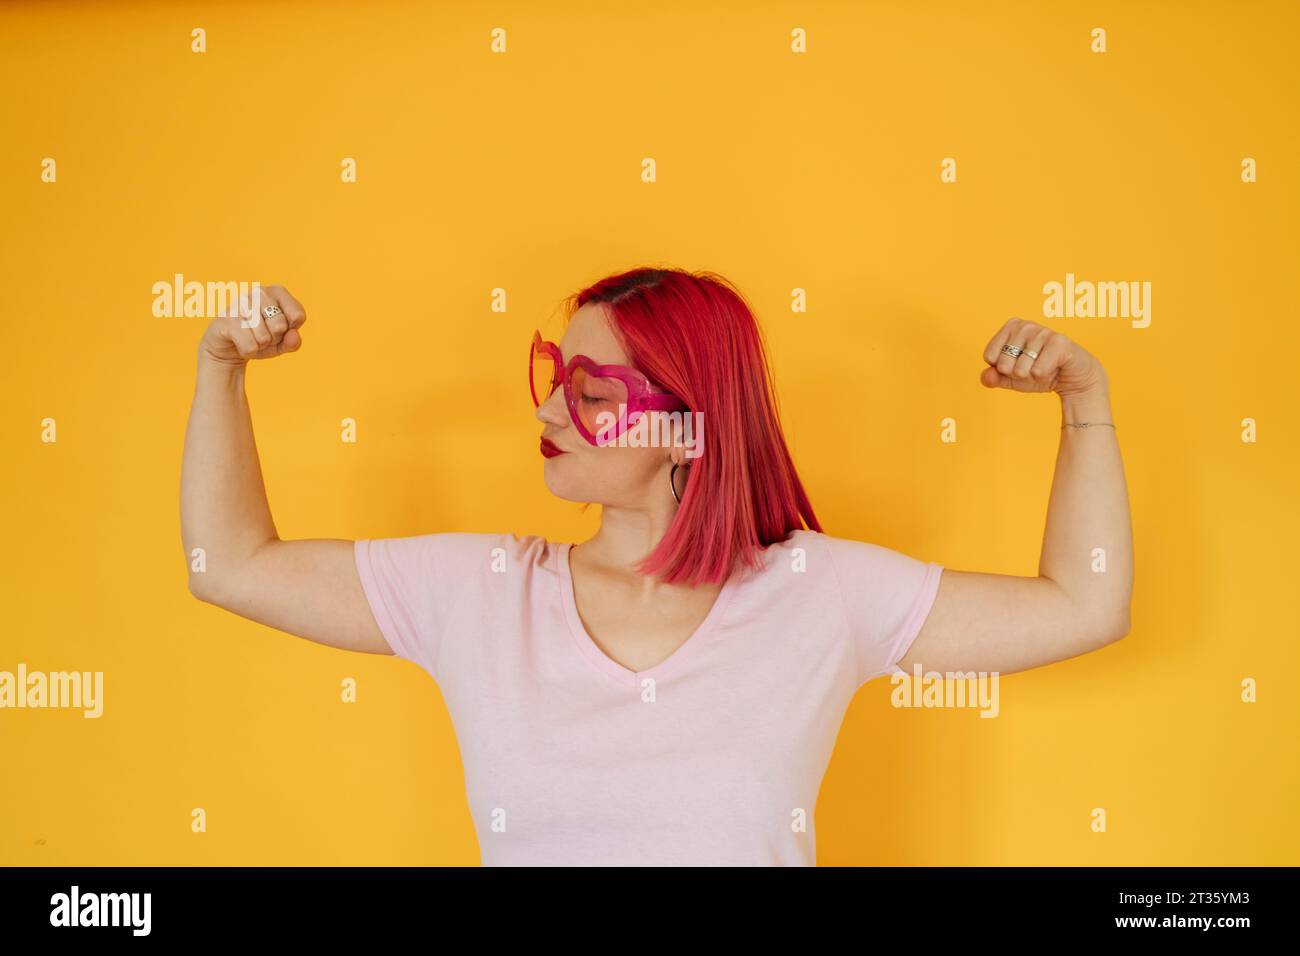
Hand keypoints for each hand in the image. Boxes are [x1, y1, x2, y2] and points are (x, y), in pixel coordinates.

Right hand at [199, 284, 305, 366]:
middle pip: (280, 326)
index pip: (298, 315)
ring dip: (260, 345)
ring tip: (251, 337)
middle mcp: (259, 292)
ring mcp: (241, 303)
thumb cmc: (259, 340)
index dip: (291, 330)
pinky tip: (240, 342)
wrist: (229, 348)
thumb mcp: (281, 344)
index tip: (279, 328)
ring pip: (264, 337)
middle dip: (274, 338)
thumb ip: (293, 341)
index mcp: (277, 292)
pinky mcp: (226, 318)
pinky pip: (249, 345)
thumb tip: (294, 336)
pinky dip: (248, 351)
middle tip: (262, 335)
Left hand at [979, 318, 1104, 396]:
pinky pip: (1037, 371)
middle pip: (1003, 364)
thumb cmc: (1039, 372)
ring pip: (1020, 370)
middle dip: (1017, 374)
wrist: (1072, 378)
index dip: (1002, 369)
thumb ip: (993, 377)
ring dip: (1032, 377)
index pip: (989, 356)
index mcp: (1011, 327)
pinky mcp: (1059, 343)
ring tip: (1045, 367)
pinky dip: (1043, 377)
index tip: (1018, 364)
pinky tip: (1054, 369)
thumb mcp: (1011, 378)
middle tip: (1034, 367)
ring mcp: (1043, 332)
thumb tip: (986, 377)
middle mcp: (1025, 325)